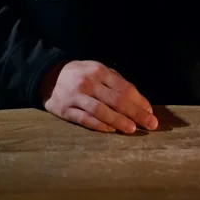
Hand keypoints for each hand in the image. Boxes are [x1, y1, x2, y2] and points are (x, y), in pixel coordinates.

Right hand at [41, 59, 158, 133]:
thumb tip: (139, 102)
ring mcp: (76, 96)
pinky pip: (85, 119)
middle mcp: (88, 82)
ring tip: (132, 129)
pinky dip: (99, 125)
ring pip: (101, 111)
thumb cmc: (81, 74)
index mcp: (99, 71)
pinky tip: (111, 130)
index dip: (139, 101)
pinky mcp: (65, 109)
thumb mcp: (97, 70)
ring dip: (119, 121)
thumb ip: (116, 83)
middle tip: (150, 124)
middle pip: (116, 100)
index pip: (124, 87)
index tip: (150, 112)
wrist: (49, 76)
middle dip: (136, 113)